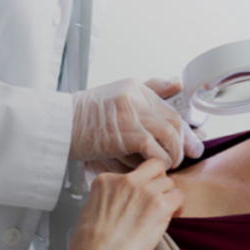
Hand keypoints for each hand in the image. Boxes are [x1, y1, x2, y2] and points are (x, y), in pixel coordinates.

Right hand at [67, 159, 183, 249]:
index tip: (137, 199)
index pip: (129, 174)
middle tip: (157, 195)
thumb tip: (119, 204)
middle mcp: (126, 180)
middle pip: (153, 167)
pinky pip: (179, 195)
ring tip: (164, 210)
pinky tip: (173, 214)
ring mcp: (144, 190)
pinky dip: (178, 205)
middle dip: (157, 179)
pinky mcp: (160, 204)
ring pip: (168, 182)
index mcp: (106, 180)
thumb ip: (108, 199)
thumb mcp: (91, 210)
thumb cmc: (92, 243)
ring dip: (167, 195)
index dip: (136, 186)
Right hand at [70, 78, 200, 170]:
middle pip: (172, 119)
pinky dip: (159, 160)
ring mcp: (131, 113)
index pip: (168, 104)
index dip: (182, 126)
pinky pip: (154, 149)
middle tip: (186, 155)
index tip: (190, 140)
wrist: (59, 127)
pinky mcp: (127, 133)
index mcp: (133, 86)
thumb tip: (177, 82)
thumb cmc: (84, 118)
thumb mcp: (115, 97)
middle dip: (183, 141)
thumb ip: (144, 93)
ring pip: (168, 134)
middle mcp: (135, 96)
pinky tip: (157, 168)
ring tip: (170, 164)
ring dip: (172, 153)